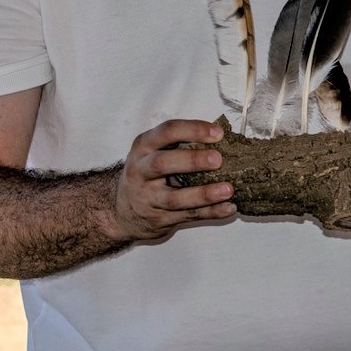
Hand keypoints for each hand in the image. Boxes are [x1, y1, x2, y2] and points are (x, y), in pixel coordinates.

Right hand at [110, 119, 235, 241]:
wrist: (122, 210)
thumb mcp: (154, 150)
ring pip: (175, 198)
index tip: (218, 133)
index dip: (193, 130)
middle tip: (218, 159)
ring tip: (228, 189)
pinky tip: (228, 208)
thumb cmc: (148, 172)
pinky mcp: (157, 220)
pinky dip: (210, 212)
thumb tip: (223, 137)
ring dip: (204, 194)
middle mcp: (141, 171)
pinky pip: (187, 216)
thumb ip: (181, 143)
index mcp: (144, 146)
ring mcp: (147, 198)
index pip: (167, 132)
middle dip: (192, 160)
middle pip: (162, 164)